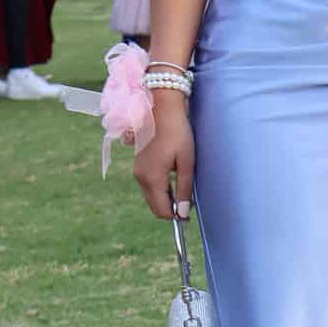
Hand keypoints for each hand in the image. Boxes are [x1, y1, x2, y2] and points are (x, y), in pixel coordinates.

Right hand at [134, 92, 193, 219]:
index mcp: (152, 178)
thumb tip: (182, 213)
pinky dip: (160, 188)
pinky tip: (173, 177)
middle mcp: (140, 177)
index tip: (189, 214)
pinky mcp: (139, 164)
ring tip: (183, 187)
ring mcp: (138, 171)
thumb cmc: (178, 134)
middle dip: (170, 208)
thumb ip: (184, 188)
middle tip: (188, 201)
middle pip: (154, 205)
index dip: (175, 216)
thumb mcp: (187, 162)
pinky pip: (149, 184)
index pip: (161, 210)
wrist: (162, 109)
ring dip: (166, 197)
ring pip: (151, 195)